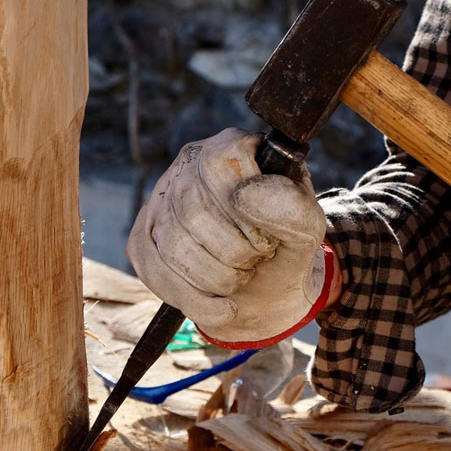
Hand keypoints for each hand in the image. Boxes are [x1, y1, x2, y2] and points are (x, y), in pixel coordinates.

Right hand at [126, 128, 335, 347]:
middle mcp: (188, 165)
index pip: (220, 163)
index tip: (268, 237)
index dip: (247, 211)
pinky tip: (222, 303)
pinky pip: (154, 271)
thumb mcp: (307, 230)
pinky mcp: (143, 239)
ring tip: (240, 277)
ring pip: (171, 243)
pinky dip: (195, 300)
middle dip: (234, 252)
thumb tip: (244, 196)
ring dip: (216, 278)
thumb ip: (292, 209)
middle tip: (256, 260)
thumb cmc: (285, 250)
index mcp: (231, 146)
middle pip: (193, 210)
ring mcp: (160, 201)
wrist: (269, 291)